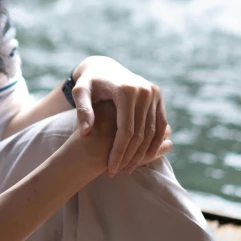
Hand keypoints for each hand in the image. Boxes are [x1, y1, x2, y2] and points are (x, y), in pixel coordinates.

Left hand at [71, 56, 170, 177]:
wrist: (104, 67)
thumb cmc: (89, 83)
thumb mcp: (80, 92)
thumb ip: (82, 110)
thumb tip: (86, 132)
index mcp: (125, 91)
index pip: (125, 130)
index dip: (118, 152)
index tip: (110, 169)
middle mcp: (143, 91)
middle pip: (140, 133)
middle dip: (130, 156)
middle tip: (119, 172)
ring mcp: (154, 92)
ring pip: (152, 132)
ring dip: (143, 153)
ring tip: (129, 168)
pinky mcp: (158, 95)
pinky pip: (160, 124)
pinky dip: (155, 142)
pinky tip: (145, 156)